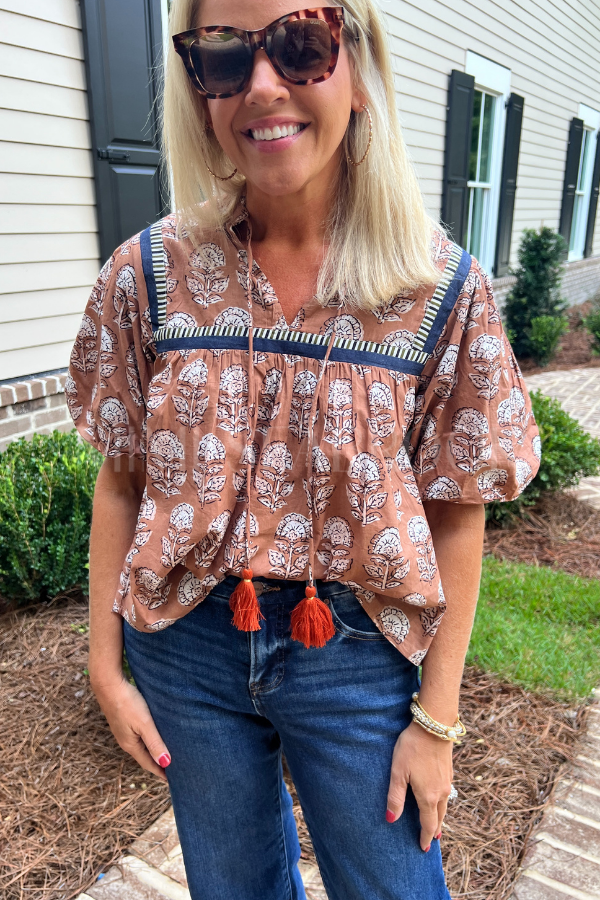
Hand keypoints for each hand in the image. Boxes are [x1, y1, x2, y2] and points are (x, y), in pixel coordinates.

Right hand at [92, 675, 170, 781]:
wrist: (108, 683)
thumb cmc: (127, 702)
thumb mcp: (144, 723)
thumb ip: (154, 742)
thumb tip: (166, 763)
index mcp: (130, 745)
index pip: (148, 763)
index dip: (160, 771)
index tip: (173, 780)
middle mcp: (125, 741)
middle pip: (144, 756)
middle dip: (157, 764)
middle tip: (173, 770)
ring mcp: (123, 731)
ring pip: (141, 746)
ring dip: (153, 751)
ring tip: (165, 754)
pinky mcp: (123, 720)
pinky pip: (138, 735)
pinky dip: (148, 740)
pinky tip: (154, 735)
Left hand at [386, 720, 452, 850]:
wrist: (434, 725)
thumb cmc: (412, 748)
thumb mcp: (398, 772)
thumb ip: (395, 797)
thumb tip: (391, 820)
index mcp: (428, 796)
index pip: (428, 824)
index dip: (425, 837)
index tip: (423, 848)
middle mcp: (441, 792)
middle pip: (439, 818)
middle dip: (433, 830)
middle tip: (430, 841)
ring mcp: (447, 781)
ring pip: (444, 806)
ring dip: (439, 818)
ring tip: (435, 825)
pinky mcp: (448, 771)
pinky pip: (446, 794)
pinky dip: (442, 804)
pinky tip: (438, 800)